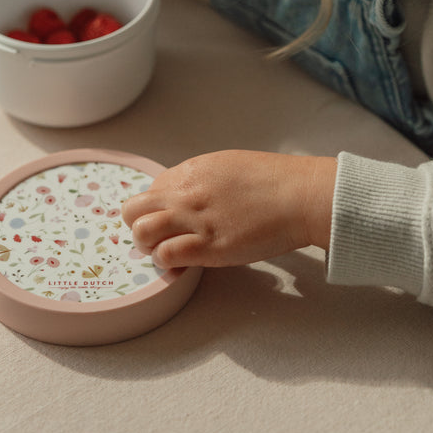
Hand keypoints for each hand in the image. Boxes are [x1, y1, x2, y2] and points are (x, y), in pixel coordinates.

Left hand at [121, 150, 336, 270]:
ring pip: (141, 232)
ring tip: (167, 252)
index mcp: (191, 171)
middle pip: (133, 210)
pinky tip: (182, 265)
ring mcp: (195, 220)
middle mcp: (186, 193)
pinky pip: (166, 255)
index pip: (150, 191)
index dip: (156, 209)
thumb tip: (187, 194)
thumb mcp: (227, 167)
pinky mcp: (209, 247)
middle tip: (159, 238)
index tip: (169, 220)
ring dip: (148, 246)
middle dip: (139, 226)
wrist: (299, 195)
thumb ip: (201, 180)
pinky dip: (167, 263)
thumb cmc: (273, 181)